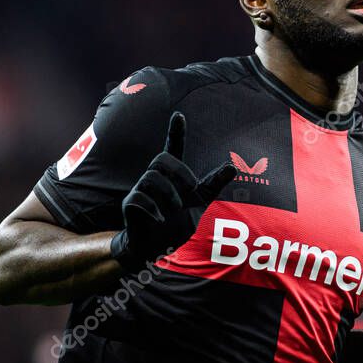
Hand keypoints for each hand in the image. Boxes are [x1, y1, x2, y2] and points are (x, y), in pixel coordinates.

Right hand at [110, 112, 235, 272]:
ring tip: (174, 209)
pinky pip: (139, 197)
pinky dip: (153, 208)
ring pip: (151, 177)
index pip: (173, 148)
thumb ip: (213, 185)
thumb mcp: (200, 203)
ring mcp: (140, 189)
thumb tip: (232, 167)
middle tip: (189, 190)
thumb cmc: (177, 222)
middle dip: (179, 172)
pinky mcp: (130, 203)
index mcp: (172, 175)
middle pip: (161, 160)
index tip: (179, 115)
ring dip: (168, 194)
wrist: (156, 246)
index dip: (176, 132)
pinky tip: (160, 219)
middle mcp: (154, 178)